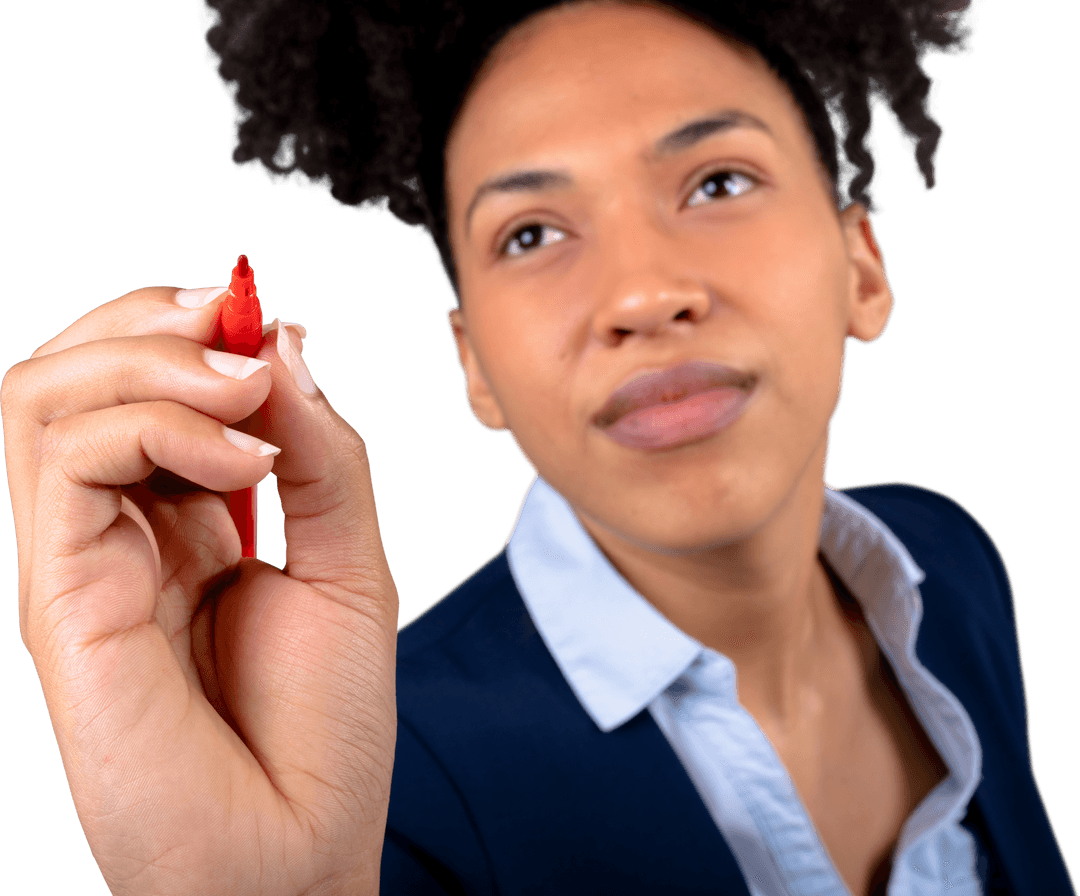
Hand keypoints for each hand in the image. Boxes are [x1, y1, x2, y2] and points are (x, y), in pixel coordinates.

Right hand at [2, 286, 397, 894]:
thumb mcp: (350, 562)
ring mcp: (81, 557)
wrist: (298, 852)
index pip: (142, 384)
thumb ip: (322, 454)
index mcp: (183, 520)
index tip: (261, 318)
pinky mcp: (61, 593)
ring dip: (152, 359)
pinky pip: (65, 460)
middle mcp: (120, 530)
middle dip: (157, 323)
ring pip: (46, 396)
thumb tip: (284, 340)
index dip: (191, 328)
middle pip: (77, 372)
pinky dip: (156, 425)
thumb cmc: (321, 730)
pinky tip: (246, 458)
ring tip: (247, 391)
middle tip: (238, 328)